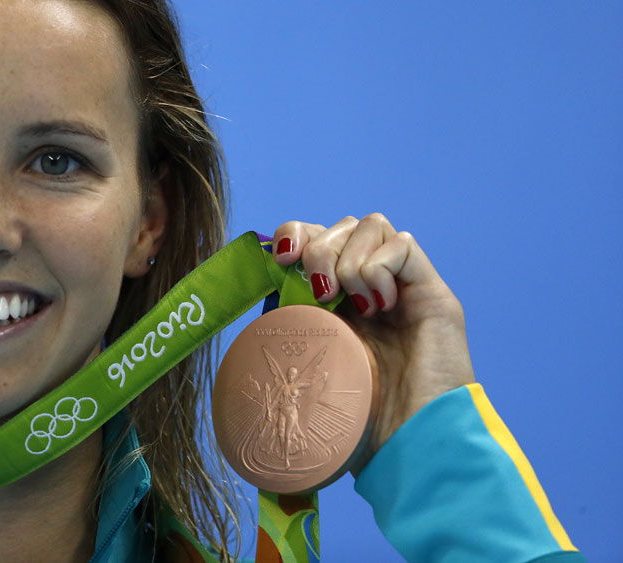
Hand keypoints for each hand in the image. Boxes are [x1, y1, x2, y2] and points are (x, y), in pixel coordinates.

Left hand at [271, 214, 474, 468]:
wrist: (408, 447)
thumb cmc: (359, 425)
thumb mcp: (306, 378)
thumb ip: (286, 349)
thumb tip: (243, 346)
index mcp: (338, 304)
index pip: (316, 239)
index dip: (296, 235)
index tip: (281, 260)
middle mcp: (371, 289)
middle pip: (340, 226)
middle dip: (318, 248)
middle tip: (319, 294)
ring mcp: (403, 288)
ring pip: (370, 225)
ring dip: (346, 259)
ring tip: (351, 304)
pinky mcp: (432, 293)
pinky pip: (403, 244)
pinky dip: (379, 268)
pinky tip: (379, 307)